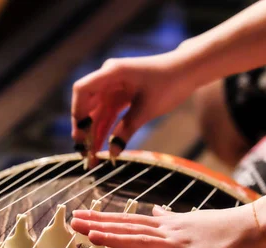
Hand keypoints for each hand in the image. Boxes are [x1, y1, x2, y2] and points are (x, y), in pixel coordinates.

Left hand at [70, 202, 265, 247]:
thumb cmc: (224, 226)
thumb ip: (171, 217)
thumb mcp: (193, 218)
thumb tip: (155, 210)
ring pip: (144, 243)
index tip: (82, 215)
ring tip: (92, 237)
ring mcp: (182, 247)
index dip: (104, 219)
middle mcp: (170, 232)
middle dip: (100, 226)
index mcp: (169, 224)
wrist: (254, 227)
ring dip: (117, 240)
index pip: (130, 220)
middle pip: (129, 229)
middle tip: (73, 222)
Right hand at [71, 51, 194, 165]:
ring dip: (94, 134)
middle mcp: (109, 78)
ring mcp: (114, 88)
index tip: (80, 135)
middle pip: (87, 105)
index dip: (78, 113)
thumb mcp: (147, 110)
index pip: (82, 90)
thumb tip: (112, 153)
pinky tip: (103, 148)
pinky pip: (109, 114)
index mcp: (112, 73)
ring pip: (98, 113)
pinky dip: (106, 130)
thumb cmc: (169, 84)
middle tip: (84, 154)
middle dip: (84, 131)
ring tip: (92, 157)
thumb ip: (127, 130)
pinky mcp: (121, 96)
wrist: (187, 71)